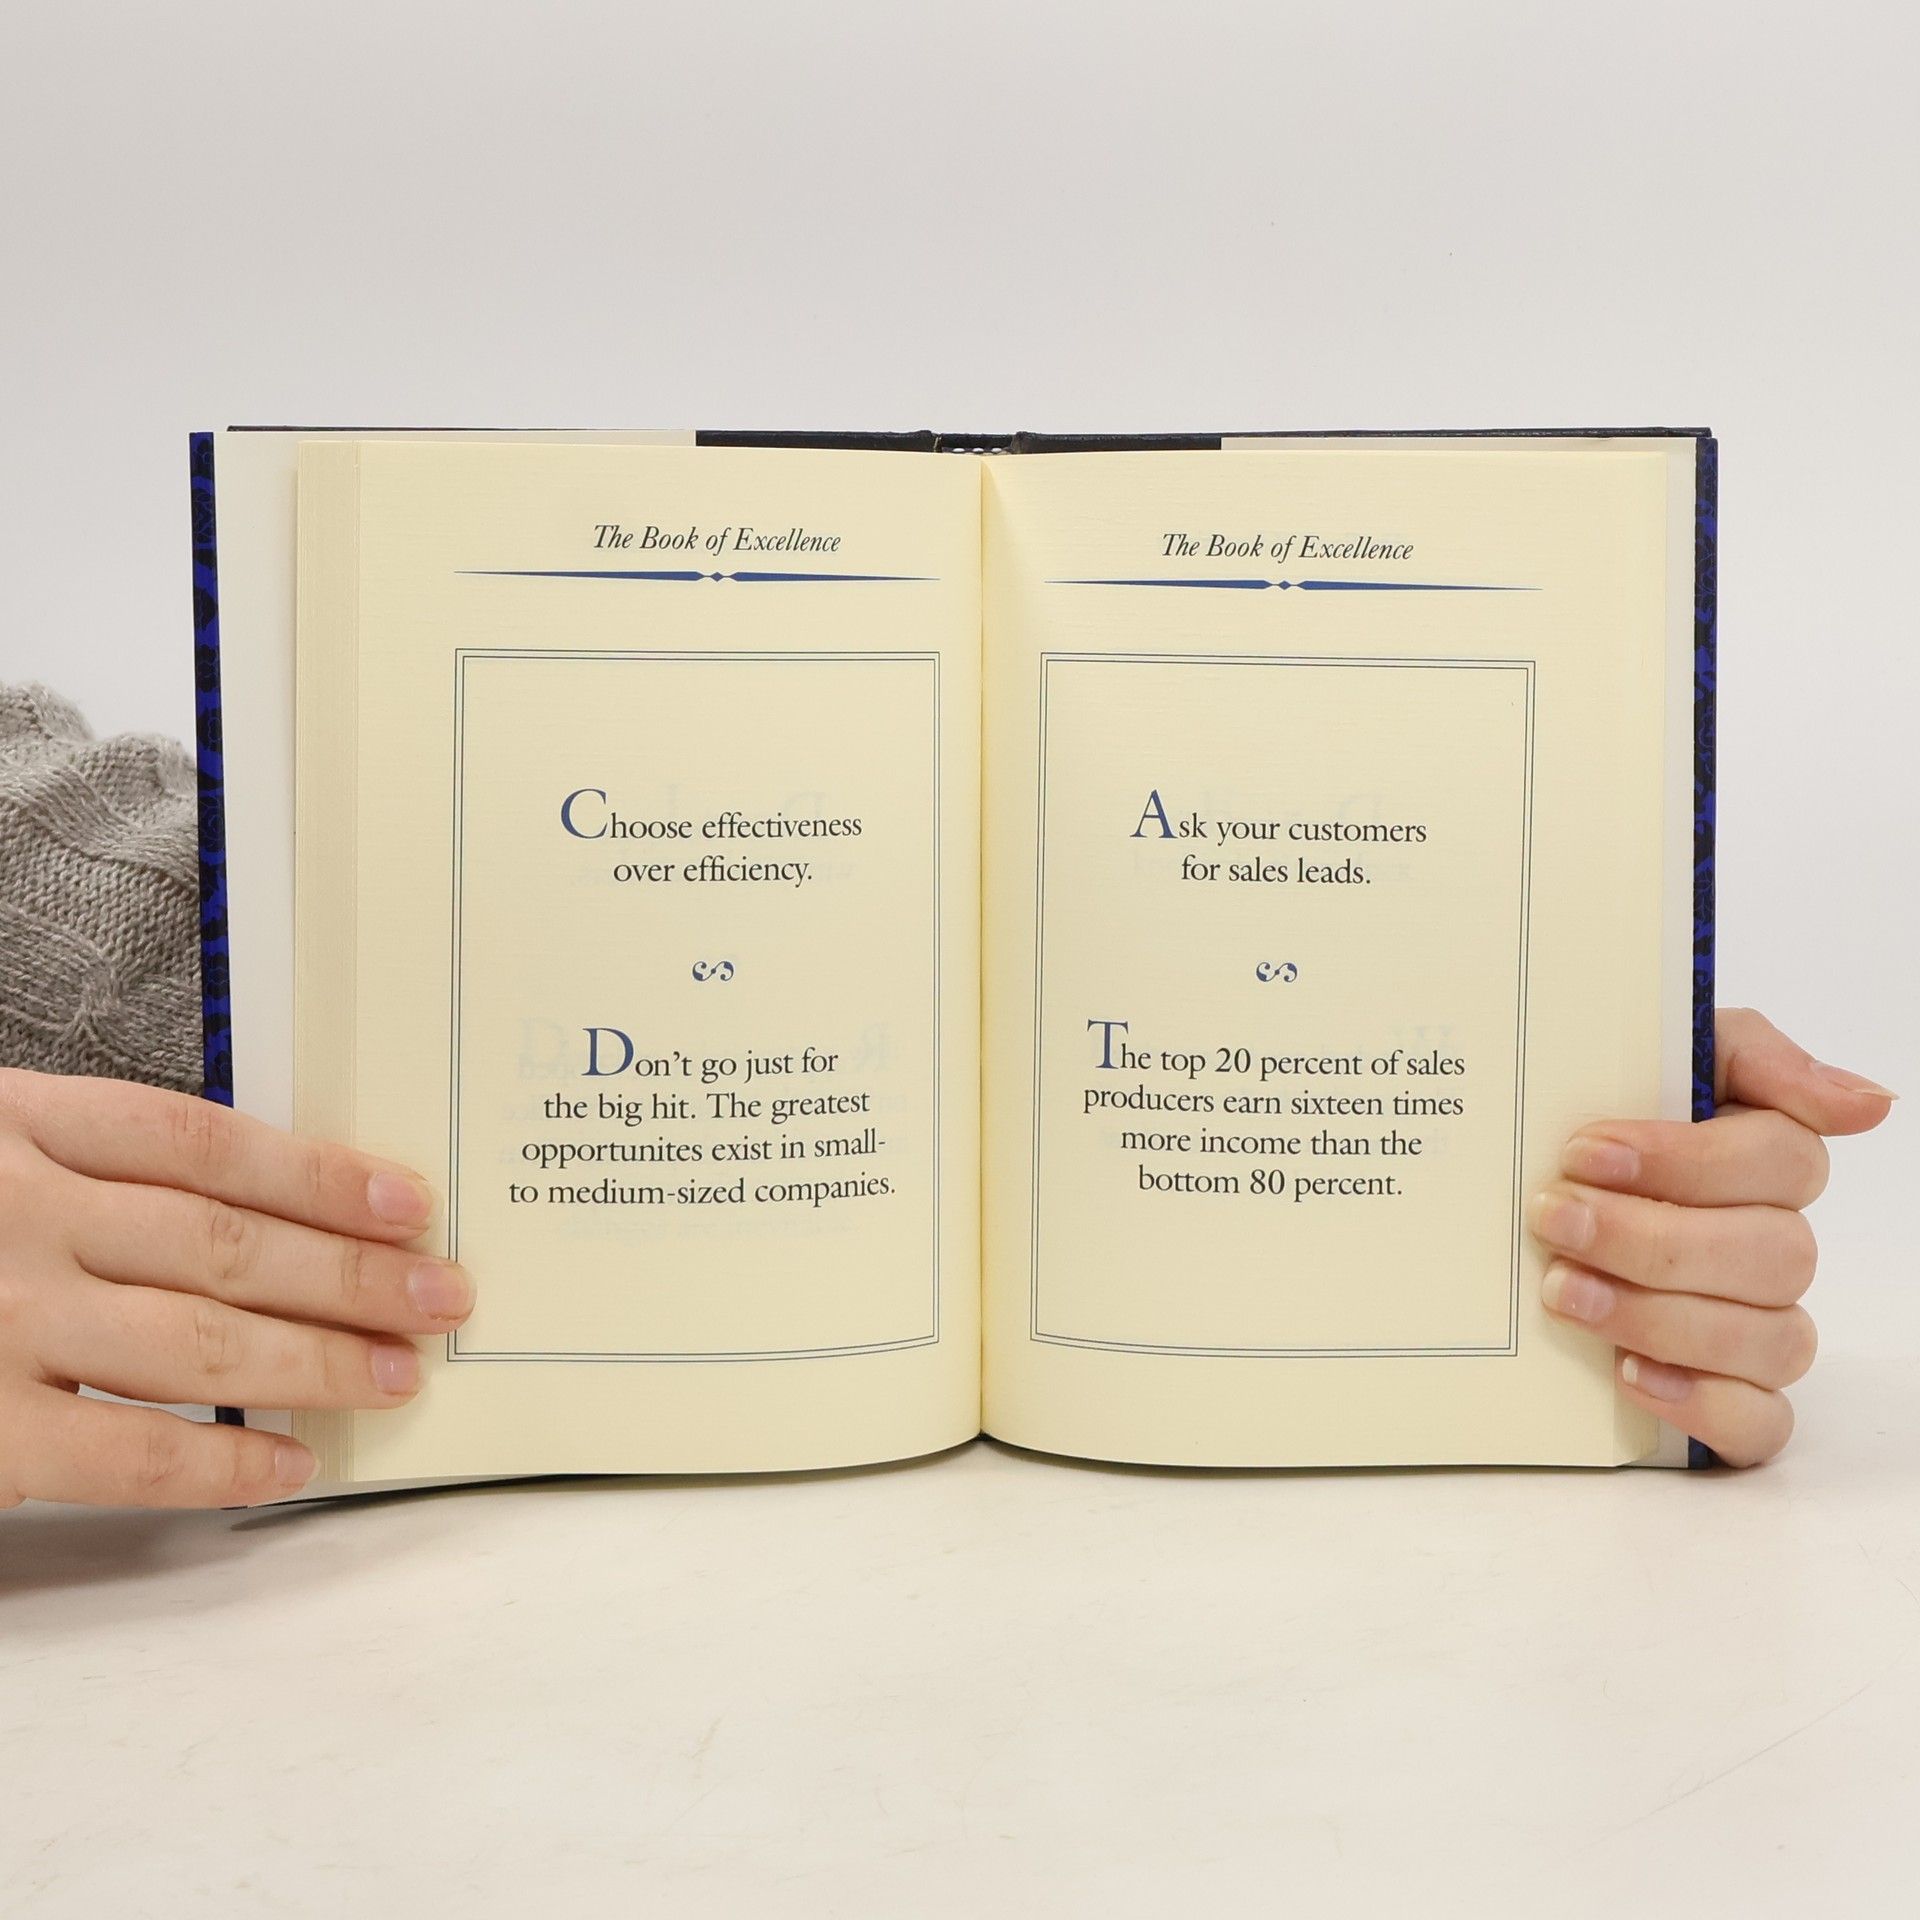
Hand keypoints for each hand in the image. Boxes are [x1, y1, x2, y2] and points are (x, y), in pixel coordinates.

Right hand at [0, 1069, 473, 1509]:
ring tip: (398, 1372)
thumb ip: (97, 1171)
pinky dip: (223, 1460)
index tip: (408, 1203)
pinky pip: (130, 1450)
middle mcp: (19, 1218)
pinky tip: (294, 1459)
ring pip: (198, 1341)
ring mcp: (0, 1323)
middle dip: (351, 1274)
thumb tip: (269, 1212)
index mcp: (24, 1127)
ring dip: (317, 1360)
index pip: (203, 1144)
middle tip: (441, 1295)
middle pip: (223, 1242)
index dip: (317, 1176)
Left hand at [1531, 1009, 1893, 1466]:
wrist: (1524, 1186)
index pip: (1781, 1163)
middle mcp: (1775, 1248)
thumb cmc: (1603, 1114)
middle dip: (1652, 1240)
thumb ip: (1756, 1055)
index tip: (1586, 1153)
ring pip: (1766, 1340)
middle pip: (1771, 1255)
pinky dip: (1700, 1404)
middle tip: (1556, 1221)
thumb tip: (1869, 1102)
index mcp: (1768, 1162)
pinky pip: (1758, 1425)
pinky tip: (1630, 1375)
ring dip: (1658, 1317)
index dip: (1685, 1161)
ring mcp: (1759, 1327)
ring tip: (1564, 1290)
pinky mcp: (1731, 1399)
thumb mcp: (1664, 1051)